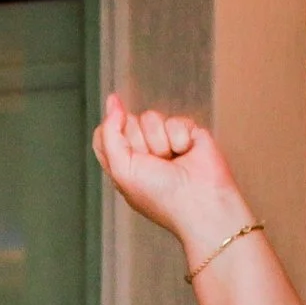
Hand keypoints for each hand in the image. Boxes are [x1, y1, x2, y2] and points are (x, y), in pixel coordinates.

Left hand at [92, 94, 255, 257]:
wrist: (201, 202)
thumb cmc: (161, 196)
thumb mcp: (122, 170)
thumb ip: (109, 135)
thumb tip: (113, 102)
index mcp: (123, 164)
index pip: (104, 134)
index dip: (113, 136)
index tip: (127, 152)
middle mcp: (142, 152)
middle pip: (128, 122)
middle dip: (139, 142)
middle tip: (153, 164)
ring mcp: (165, 141)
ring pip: (151, 117)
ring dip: (160, 142)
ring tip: (172, 161)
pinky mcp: (187, 133)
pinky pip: (175, 120)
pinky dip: (180, 138)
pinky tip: (187, 154)